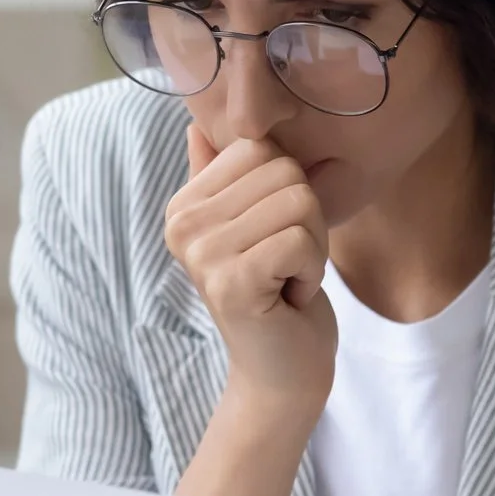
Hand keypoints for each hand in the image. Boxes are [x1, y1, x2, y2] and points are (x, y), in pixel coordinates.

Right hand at [163, 124, 336, 412]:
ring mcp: (202, 254)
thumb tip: (196, 123)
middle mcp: (182, 225)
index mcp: (185, 205)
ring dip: (311, 248)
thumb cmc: (277, 294)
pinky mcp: (230, 283)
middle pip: (285, 172)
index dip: (288, 191)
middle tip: (284, 264)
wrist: (283, 371)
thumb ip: (222, 178)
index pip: (262, 147)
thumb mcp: (252, 227)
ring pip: (298, 203)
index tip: (273, 238)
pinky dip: (311, 271)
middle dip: (306, 221)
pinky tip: (290, 297)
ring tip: (286, 279)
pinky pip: (299, 240)